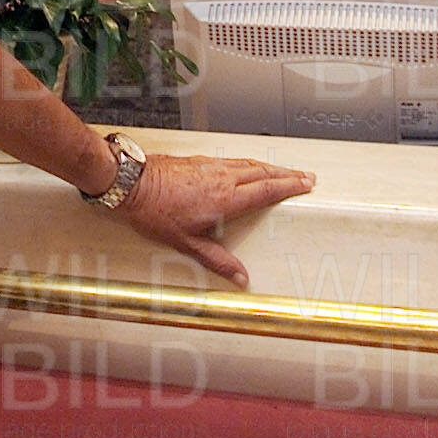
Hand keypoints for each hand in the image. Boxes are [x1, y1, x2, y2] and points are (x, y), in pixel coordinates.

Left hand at [116, 154, 314, 288]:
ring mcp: (210, 166)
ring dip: (269, 166)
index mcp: (225, 198)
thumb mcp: (186, 243)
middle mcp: (222, 178)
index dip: (289, 186)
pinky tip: (247, 166)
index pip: (266, 190)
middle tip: (306, 176)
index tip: (306, 183)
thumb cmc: (154, 211)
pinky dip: (248, 162)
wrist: (131, 182)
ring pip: (248, 163)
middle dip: (287, 174)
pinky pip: (232, 159)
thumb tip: (241, 278)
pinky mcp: (198, 160)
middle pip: (263, 172)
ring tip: (284, 171)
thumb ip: (217, 259)